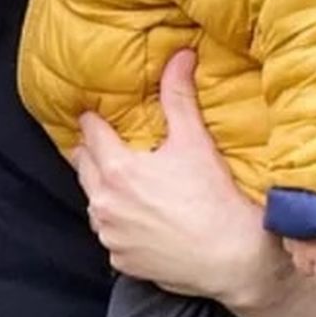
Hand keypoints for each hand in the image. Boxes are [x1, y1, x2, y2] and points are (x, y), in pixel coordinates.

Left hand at [71, 50, 278, 303]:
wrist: (232, 259)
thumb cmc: (213, 199)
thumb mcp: (195, 142)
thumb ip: (179, 97)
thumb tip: (180, 56)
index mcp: (115, 170)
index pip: (89, 133)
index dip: (93, 120)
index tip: (96, 114)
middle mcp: (103, 204)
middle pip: (84, 167)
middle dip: (94, 153)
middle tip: (109, 145)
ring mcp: (110, 236)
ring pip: (95, 204)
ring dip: (105, 191)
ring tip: (127, 184)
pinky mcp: (120, 260)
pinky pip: (111, 236)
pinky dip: (121, 225)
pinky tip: (142, 220)